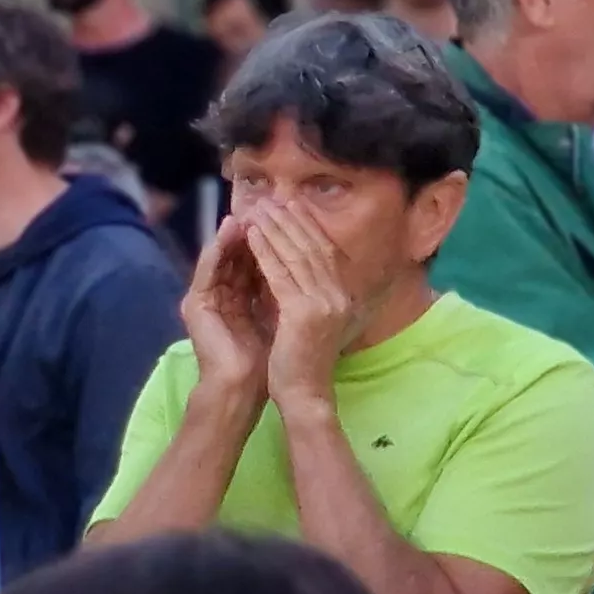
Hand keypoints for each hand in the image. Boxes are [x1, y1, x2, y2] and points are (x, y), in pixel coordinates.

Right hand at [177, 216, 272, 401]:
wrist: (246, 386)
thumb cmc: (270, 358)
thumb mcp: (282, 313)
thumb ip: (283, 287)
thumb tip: (307, 259)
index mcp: (240, 295)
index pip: (256, 258)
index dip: (272, 236)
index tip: (289, 213)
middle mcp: (220, 293)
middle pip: (238, 253)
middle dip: (255, 228)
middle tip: (268, 201)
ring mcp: (204, 298)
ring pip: (221, 257)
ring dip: (233, 233)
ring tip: (249, 209)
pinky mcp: (195, 305)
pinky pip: (208, 270)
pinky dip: (219, 249)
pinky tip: (230, 231)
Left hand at [244, 206, 356, 406]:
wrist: (303, 394)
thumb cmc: (301, 361)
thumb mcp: (310, 320)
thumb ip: (309, 293)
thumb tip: (299, 266)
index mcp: (342, 295)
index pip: (324, 250)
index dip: (306, 226)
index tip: (289, 205)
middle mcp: (339, 294)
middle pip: (312, 246)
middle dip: (290, 220)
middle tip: (270, 198)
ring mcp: (324, 303)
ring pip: (296, 255)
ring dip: (275, 229)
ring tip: (257, 209)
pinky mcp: (304, 313)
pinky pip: (280, 274)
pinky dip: (265, 251)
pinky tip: (251, 237)